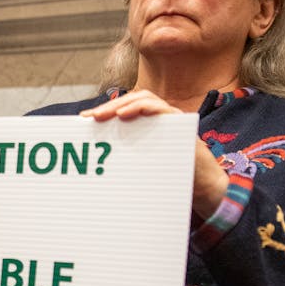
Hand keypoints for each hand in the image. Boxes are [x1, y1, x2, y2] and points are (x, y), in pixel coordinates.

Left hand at [80, 90, 228, 219]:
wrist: (202, 186)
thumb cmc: (169, 177)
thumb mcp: (139, 166)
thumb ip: (123, 159)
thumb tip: (92, 164)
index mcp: (145, 125)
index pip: (122, 110)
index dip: (103, 111)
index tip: (82, 120)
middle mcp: (157, 117)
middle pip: (131, 101)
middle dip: (109, 107)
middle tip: (90, 117)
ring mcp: (170, 118)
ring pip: (145, 99)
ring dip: (124, 104)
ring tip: (106, 114)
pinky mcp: (182, 123)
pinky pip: (164, 108)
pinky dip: (146, 108)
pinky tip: (128, 114)